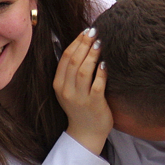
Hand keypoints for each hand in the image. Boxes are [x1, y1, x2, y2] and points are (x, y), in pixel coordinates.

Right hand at [54, 28, 110, 154]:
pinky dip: (101, 72)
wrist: (86, 133)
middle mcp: (67, 91)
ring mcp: (79, 98)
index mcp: (59, 85)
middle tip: (95, 32)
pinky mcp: (93, 104)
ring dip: (92, 54)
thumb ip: (71, 71)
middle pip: (74, 61)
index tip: (86, 31)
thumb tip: (81, 46)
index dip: (76, 42)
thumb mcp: (69, 90)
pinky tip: (106, 63)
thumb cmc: (80, 107)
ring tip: (100, 43)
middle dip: (84, 44)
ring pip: (84, 71)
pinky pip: (97, 84)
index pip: (65, 58)